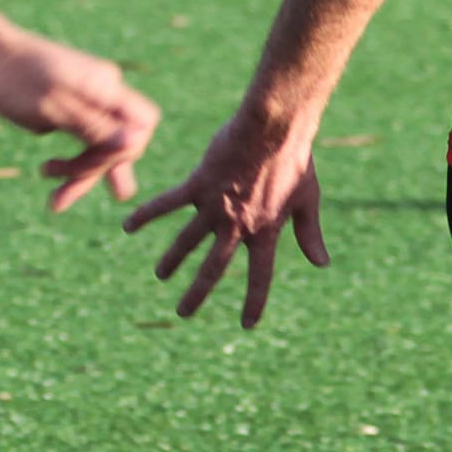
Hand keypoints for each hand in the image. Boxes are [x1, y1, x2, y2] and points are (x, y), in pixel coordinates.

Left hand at [0, 30, 159, 211]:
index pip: (144, 122)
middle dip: (93, 171)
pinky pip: (82, 141)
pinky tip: (47, 171)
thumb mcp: (54, 109)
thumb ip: (96, 126)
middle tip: (61, 196)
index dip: (129, 150)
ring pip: (99, 147)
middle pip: (119, 141)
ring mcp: (89, 101)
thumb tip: (138, 143)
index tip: (98, 166)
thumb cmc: (16, 80)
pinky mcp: (73, 109)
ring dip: (79, 172)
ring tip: (51, 193)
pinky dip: (70, 161)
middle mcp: (104, 92)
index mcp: (105, 86)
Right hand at [124, 111, 329, 324]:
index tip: (246, 324)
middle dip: (197, 293)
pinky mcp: (198, 184)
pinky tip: (128, 226)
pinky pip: (168, 203)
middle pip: (213, 268)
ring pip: (187, 241)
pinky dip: (147, 214)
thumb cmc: (295, 161)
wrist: (273, 127)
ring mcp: (214, 206)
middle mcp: (237, 226)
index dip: (254, 303)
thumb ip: (310, 234)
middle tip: (183, 313)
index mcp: (265, 232)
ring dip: (172, 260)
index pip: (260, 277)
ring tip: (161, 275)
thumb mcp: (308, 200)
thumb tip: (322, 264)